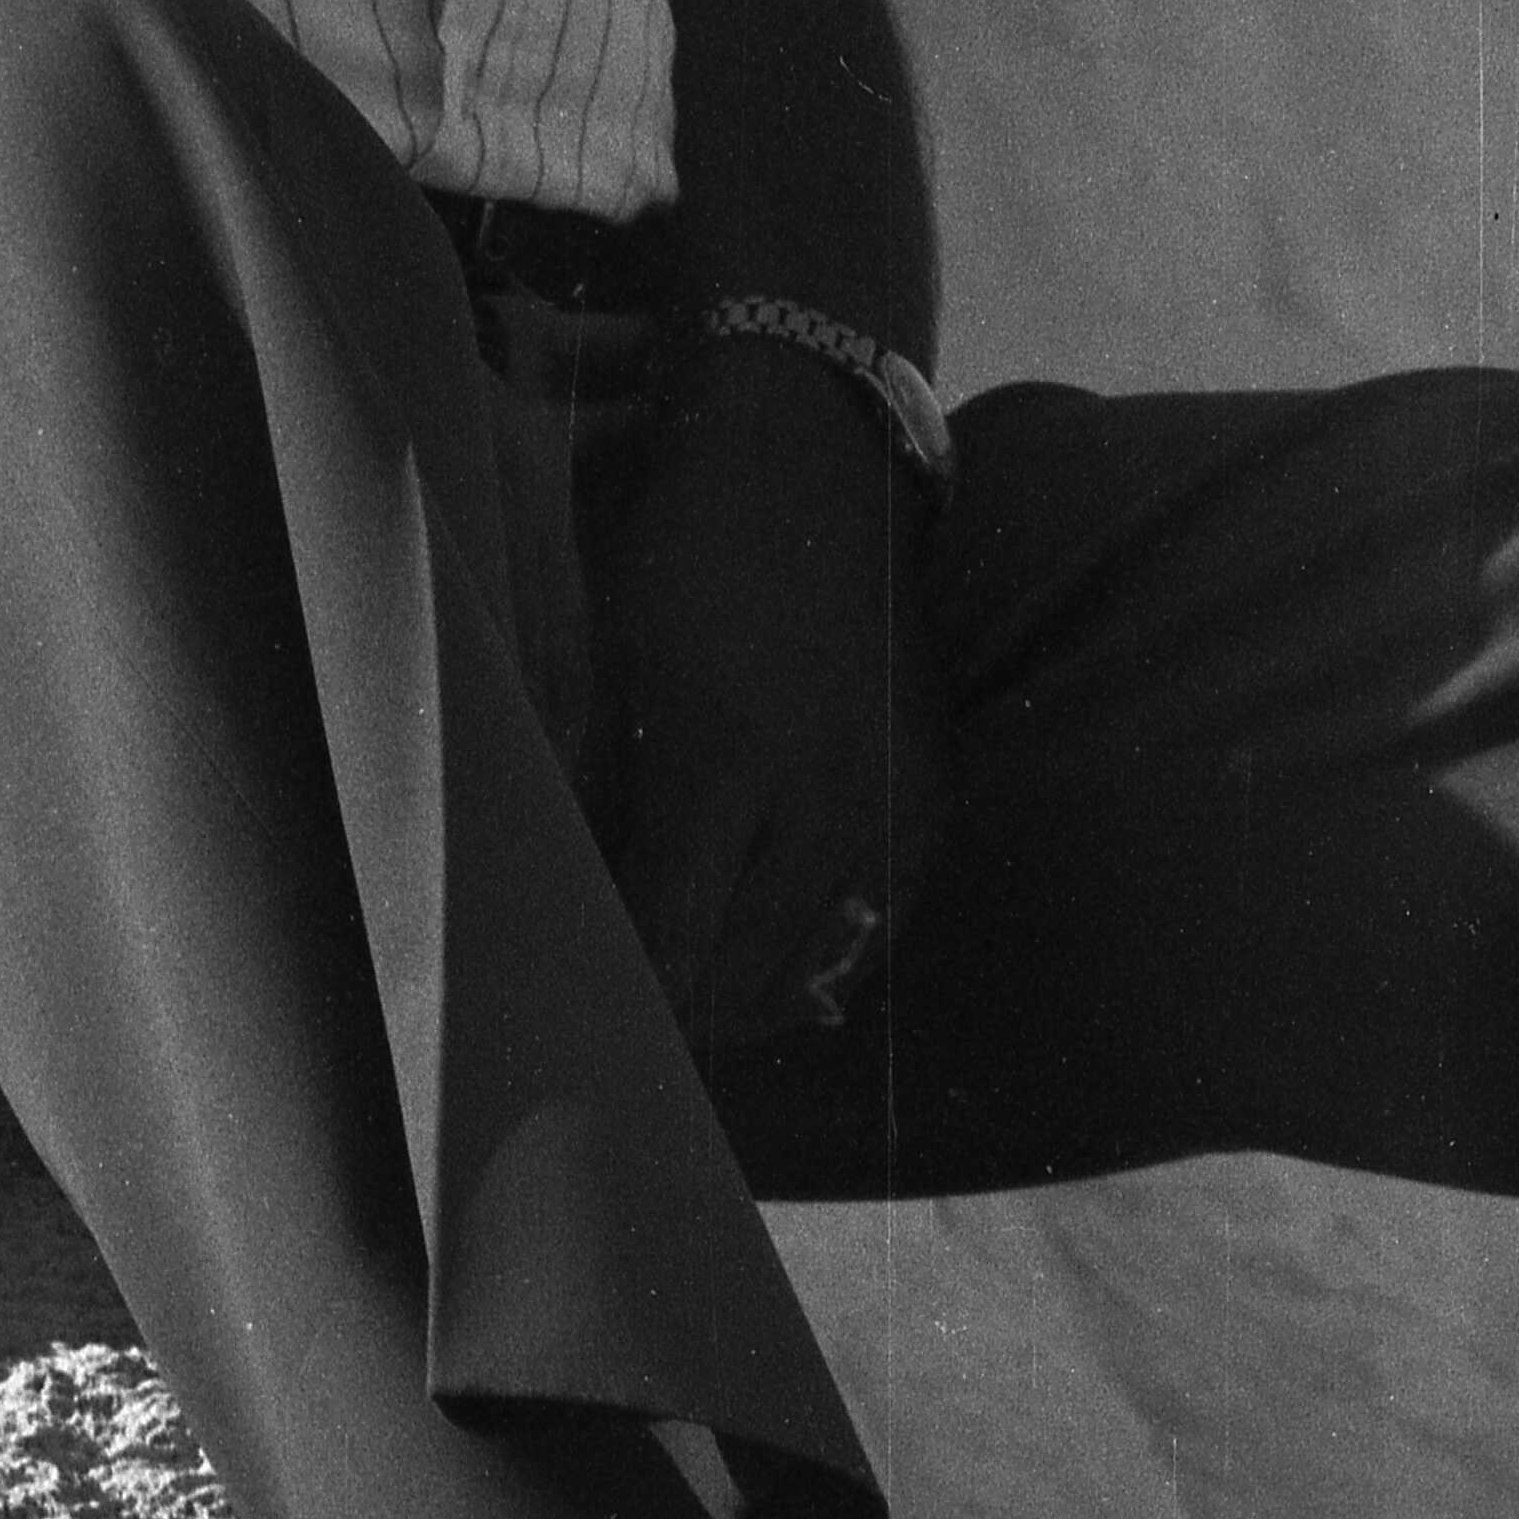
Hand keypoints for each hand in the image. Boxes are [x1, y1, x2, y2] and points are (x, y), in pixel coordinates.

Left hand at [598, 337, 952, 1061]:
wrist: (812, 462)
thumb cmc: (684, 553)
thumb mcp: (617, 673)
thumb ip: (607, 802)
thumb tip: (583, 907)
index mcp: (726, 763)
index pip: (673, 936)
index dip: (630, 1000)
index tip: (586, 1039)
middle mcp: (825, 798)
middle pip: (748, 970)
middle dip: (686, 1021)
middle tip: (629, 1056)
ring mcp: (894, 803)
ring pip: (820, 963)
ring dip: (753, 1000)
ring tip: (692, 1027)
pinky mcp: (935, 799)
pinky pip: (878, 921)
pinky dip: (820, 955)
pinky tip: (769, 965)